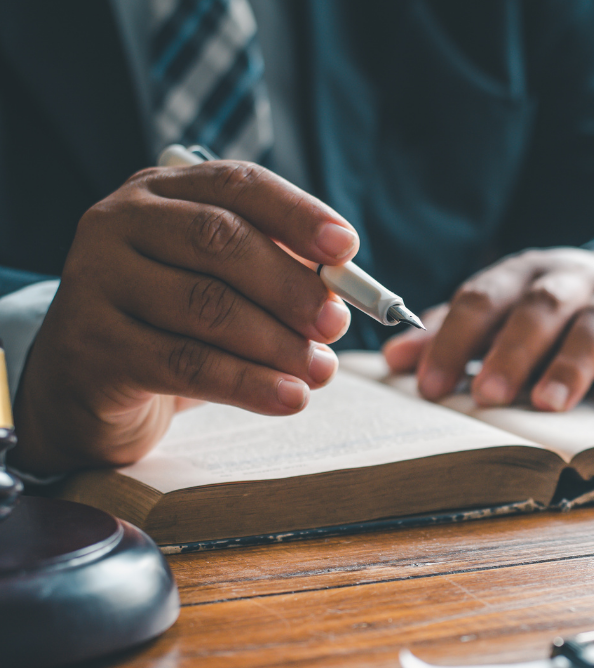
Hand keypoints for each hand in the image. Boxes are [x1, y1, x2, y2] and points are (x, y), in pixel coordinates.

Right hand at [11, 161, 358, 474]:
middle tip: (336, 325)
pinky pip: (185, 363)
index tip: (346, 247)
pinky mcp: (93, 346)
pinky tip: (289, 398)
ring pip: (206, 306)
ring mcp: (97, 281)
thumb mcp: (223, 290)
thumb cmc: (172, 329)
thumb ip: (275, 281)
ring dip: (277, 343)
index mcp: (160, 194)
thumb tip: (340, 300)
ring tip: (321, 371)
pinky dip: (248, 384)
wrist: (87, 386)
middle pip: (220, 241)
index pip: (236, 185)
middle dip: (290, 286)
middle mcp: (119, 223)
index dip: (297, 214)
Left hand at [382, 247, 593, 412]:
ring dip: (571, 364)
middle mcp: (574, 280)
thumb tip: (394, 360)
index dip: (452, 341)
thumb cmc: (565, 313)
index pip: (482, 298)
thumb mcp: (511, 312)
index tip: (428, 388)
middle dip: (511, 351)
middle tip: (487, 395)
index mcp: (526, 275)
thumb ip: (456, 334)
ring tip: (548, 404)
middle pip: (540, 307)